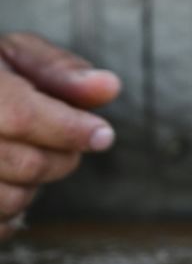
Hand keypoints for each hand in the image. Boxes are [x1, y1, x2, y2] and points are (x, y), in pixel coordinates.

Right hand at [0, 33, 120, 238]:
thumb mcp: (15, 55)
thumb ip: (59, 69)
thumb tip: (110, 86)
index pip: (20, 116)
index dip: (69, 129)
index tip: (103, 135)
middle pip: (26, 163)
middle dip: (62, 154)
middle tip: (64, 138)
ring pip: (11, 200)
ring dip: (34, 182)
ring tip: (23, 152)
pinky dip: (12, 208)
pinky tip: (6, 178)